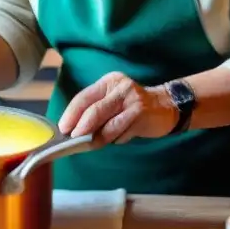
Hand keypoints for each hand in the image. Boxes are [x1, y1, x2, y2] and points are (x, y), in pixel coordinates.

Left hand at [57, 71, 178, 142]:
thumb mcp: (114, 100)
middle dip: (80, 126)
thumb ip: (97, 110)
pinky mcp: (141, 114)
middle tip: (72, 138)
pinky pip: (121, 132)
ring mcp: (132, 100)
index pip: (84, 97)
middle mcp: (119, 88)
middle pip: (94, 109)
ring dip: (96, 139)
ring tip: (89, 146)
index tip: (63, 127)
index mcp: (108, 82)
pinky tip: (116, 140)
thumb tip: (74, 129)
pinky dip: (115, 139)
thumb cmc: (133, 106)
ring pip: (107, 124)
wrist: (166, 106)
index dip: (71, 113)